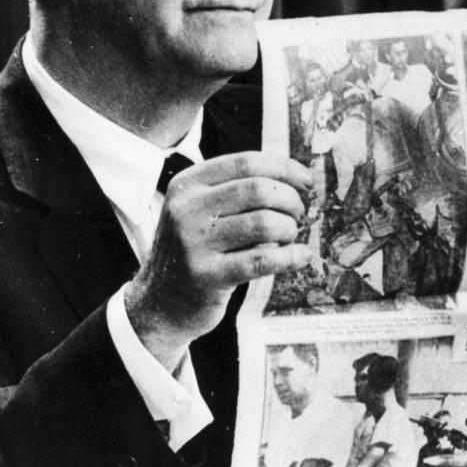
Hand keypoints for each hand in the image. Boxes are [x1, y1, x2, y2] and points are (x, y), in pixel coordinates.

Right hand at [125, 152, 312, 369]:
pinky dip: (291, 256)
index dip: (284, 169)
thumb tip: (298, 178)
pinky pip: (262, 260)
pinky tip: (302, 256)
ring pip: (264, 223)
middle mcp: (186, 209)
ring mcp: (193, 244)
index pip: (246, 163)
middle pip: (258, 189)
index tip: (307, 182)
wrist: (159, 303)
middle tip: (298, 214)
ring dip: (289, 229)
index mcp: (187, 184)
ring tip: (289, 237)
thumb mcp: (202, 210)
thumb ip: (239, 189)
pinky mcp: (206, 277)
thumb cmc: (196, 249)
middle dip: (290, 200)